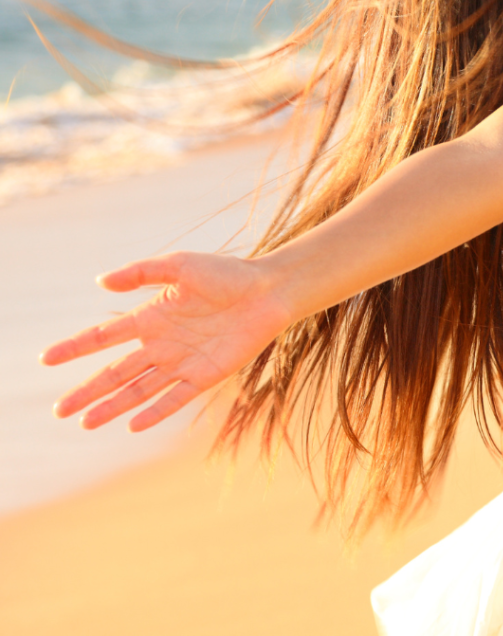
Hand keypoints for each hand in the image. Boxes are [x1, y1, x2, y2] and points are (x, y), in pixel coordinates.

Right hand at [41, 252, 291, 431]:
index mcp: (152, 316)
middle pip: (116, 371)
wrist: (268, 291)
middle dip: (87, 390)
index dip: (76, 347)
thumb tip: (101, 281)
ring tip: (85, 422)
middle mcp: (162, 343)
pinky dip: (154, 411)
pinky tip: (131, 424)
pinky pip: (174, 397)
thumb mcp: (180, 265)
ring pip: (138, 389)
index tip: (46, 358)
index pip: (105, 336)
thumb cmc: (226, 273)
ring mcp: (182, 361)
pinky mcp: (205, 375)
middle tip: (59, 410)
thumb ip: (141, 272)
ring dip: (112, 406)